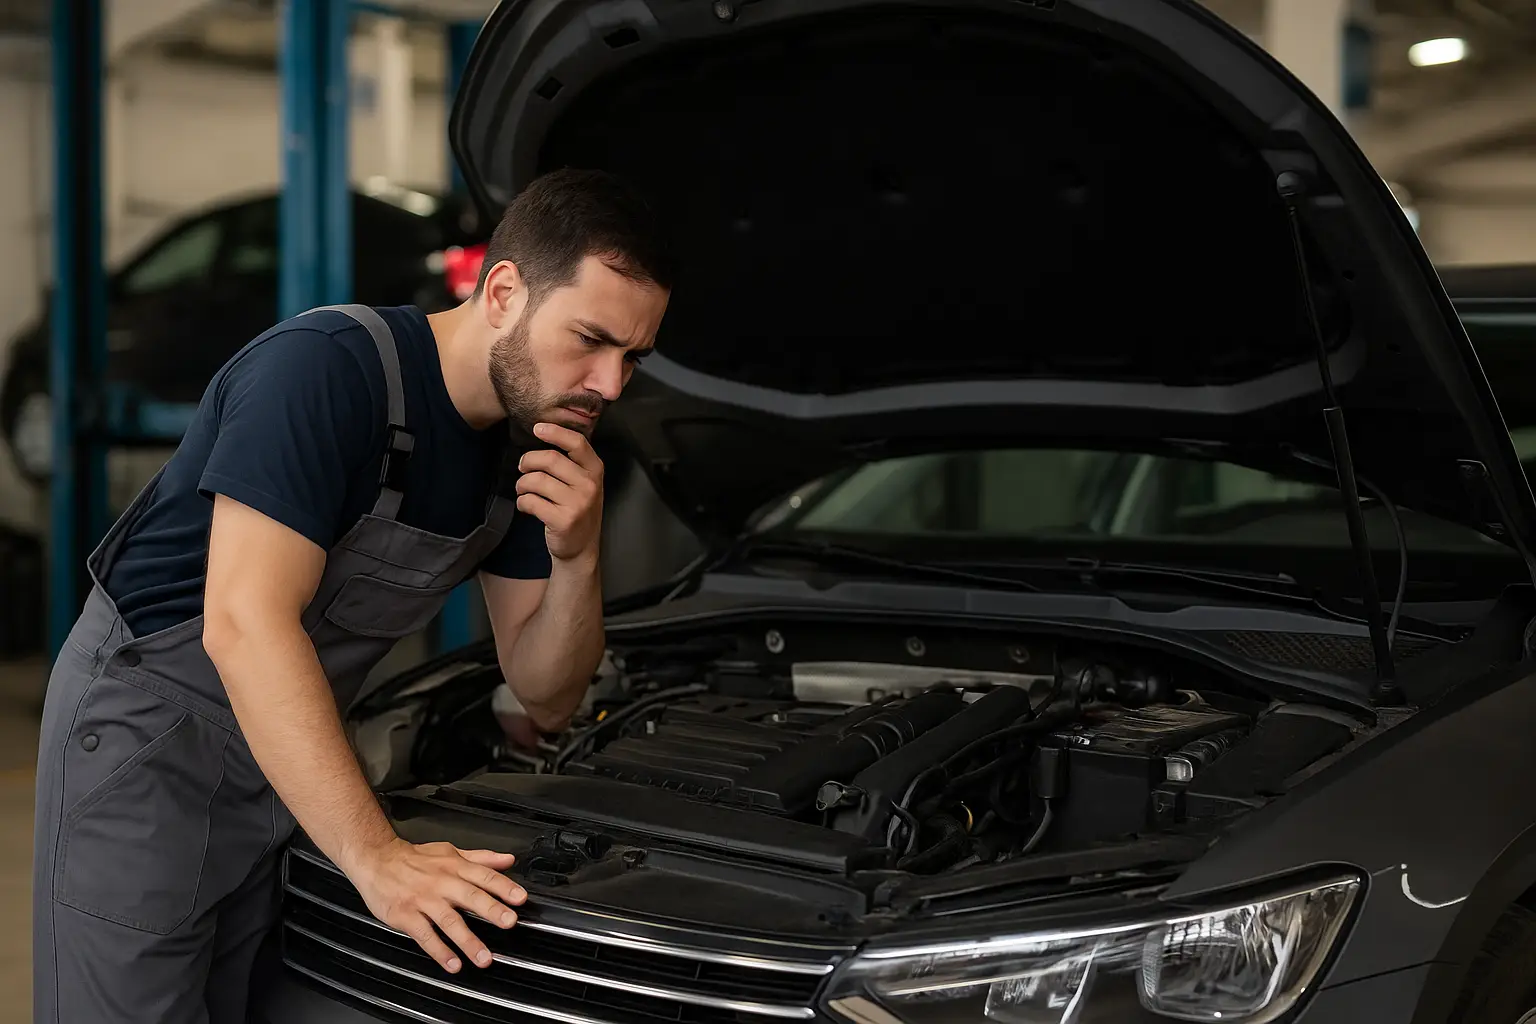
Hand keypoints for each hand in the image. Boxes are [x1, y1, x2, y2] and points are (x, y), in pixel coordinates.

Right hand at [347, 838, 526, 972]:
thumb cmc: (415, 859)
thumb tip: (508, 860)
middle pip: (469, 896)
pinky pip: (425, 936)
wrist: (377, 860)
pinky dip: (439, 951)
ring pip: (449, 921)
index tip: (520, 898)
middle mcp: (441, 883)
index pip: (484, 876)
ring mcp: (423, 900)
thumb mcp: (450, 851)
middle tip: (509, 922)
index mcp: (455, 867)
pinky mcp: (406, 916)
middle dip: (491, 910)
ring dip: (468, 941)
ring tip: (484, 957)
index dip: (504, 887)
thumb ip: (481, 858)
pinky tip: (452, 964)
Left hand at [516, 422, 603, 562]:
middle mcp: (589, 485)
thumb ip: (572, 463)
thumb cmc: (577, 510)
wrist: (581, 548)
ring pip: (536, 480)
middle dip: (528, 461)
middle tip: (522, 468)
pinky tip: (526, 505)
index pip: (577, 443)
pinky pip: (531, 501)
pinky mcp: (563, 520)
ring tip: (523, 490)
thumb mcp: (584, 484)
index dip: (555, 432)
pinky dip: (522, 502)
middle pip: (550, 459)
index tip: (537, 428)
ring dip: (522, 484)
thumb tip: (543, 436)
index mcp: (595, 470)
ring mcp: (577, 503)